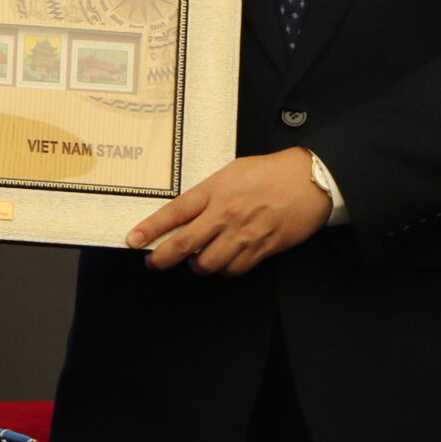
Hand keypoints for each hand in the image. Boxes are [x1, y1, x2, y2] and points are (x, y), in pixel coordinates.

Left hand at [126, 149, 330, 275]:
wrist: (308, 179)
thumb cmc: (270, 171)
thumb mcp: (231, 172)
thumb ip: (209, 193)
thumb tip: (187, 214)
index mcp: (214, 190)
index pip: (173, 213)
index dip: (150, 229)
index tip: (133, 240)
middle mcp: (225, 214)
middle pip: (184, 245)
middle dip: (163, 258)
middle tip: (154, 262)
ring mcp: (243, 234)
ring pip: (208, 264)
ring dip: (199, 266)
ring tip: (198, 260)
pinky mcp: (262, 249)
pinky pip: (235, 270)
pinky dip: (226, 269)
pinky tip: (225, 260)